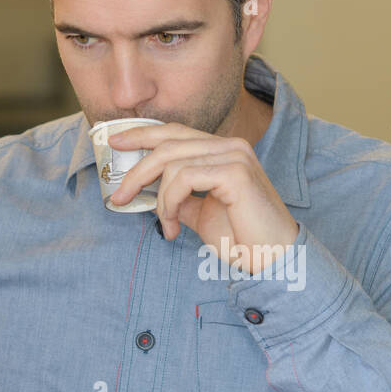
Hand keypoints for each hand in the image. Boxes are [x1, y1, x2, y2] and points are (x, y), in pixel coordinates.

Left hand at [108, 122, 299, 274]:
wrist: (274, 260)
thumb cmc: (244, 239)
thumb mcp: (202, 214)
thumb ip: (181, 197)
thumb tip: (151, 192)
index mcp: (225, 150)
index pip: (177, 132)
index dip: (143, 134)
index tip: (116, 143)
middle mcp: (231, 146)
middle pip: (168, 142)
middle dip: (137, 170)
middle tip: (118, 197)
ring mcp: (235, 156)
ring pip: (172, 163)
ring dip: (159, 200)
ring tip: (167, 226)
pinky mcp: (235, 172)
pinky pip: (184, 179)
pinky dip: (170, 203)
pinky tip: (176, 226)